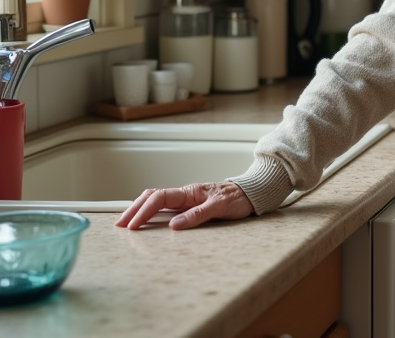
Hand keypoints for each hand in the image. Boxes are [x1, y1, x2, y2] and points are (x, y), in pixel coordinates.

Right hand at [114, 182, 252, 230]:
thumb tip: (173, 226)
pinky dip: (150, 211)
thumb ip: (197, 215)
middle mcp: (185, 194)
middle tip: (120, 225)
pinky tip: (144, 219)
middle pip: (152, 197)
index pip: (159, 198)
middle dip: (134, 209)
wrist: (252, 193)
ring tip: (125, 222)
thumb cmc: (238, 198)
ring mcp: (186, 199)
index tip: (132, 225)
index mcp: (190, 192)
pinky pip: (165, 206)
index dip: (143, 211)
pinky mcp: (189, 205)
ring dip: (139, 209)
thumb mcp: (220, 208)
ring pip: (156, 200)